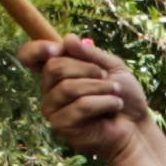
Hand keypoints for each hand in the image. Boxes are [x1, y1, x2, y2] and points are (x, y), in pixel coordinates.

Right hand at [25, 34, 154, 165]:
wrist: (136, 126)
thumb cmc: (123, 96)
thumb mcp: (111, 66)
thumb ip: (90, 53)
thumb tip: (67, 39)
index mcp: (57, 72)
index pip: (29, 56)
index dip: (36, 49)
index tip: (57, 49)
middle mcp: (48, 90)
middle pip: (54, 67)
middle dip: (87, 69)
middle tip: (106, 77)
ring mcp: (52, 109)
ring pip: (68, 88)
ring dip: (100, 87)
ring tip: (115, 93)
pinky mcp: (62, 126)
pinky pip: (81, 106)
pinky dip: (104, 103)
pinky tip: (114, 107)